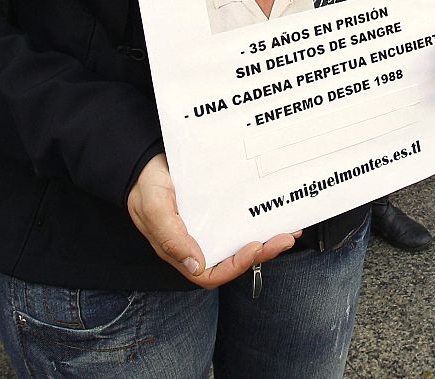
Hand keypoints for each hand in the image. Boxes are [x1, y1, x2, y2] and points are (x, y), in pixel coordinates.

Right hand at [127, 155, 297, 287]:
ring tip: (289, 232)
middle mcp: (198, 244)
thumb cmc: (146, 185)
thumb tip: (195, 265)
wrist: (146, 160)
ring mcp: (210, 229)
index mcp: (181, 250)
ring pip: (241, 244)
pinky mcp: (219, 212)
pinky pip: (242, 223)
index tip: (254, 248)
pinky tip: (276, 215)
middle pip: (233, 261)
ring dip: (267, 242)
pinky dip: (260, 222)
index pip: (210, 274)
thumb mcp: (154, 208)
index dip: (235, 267)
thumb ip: (171, 237)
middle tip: (284, 239)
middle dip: (262, 253)